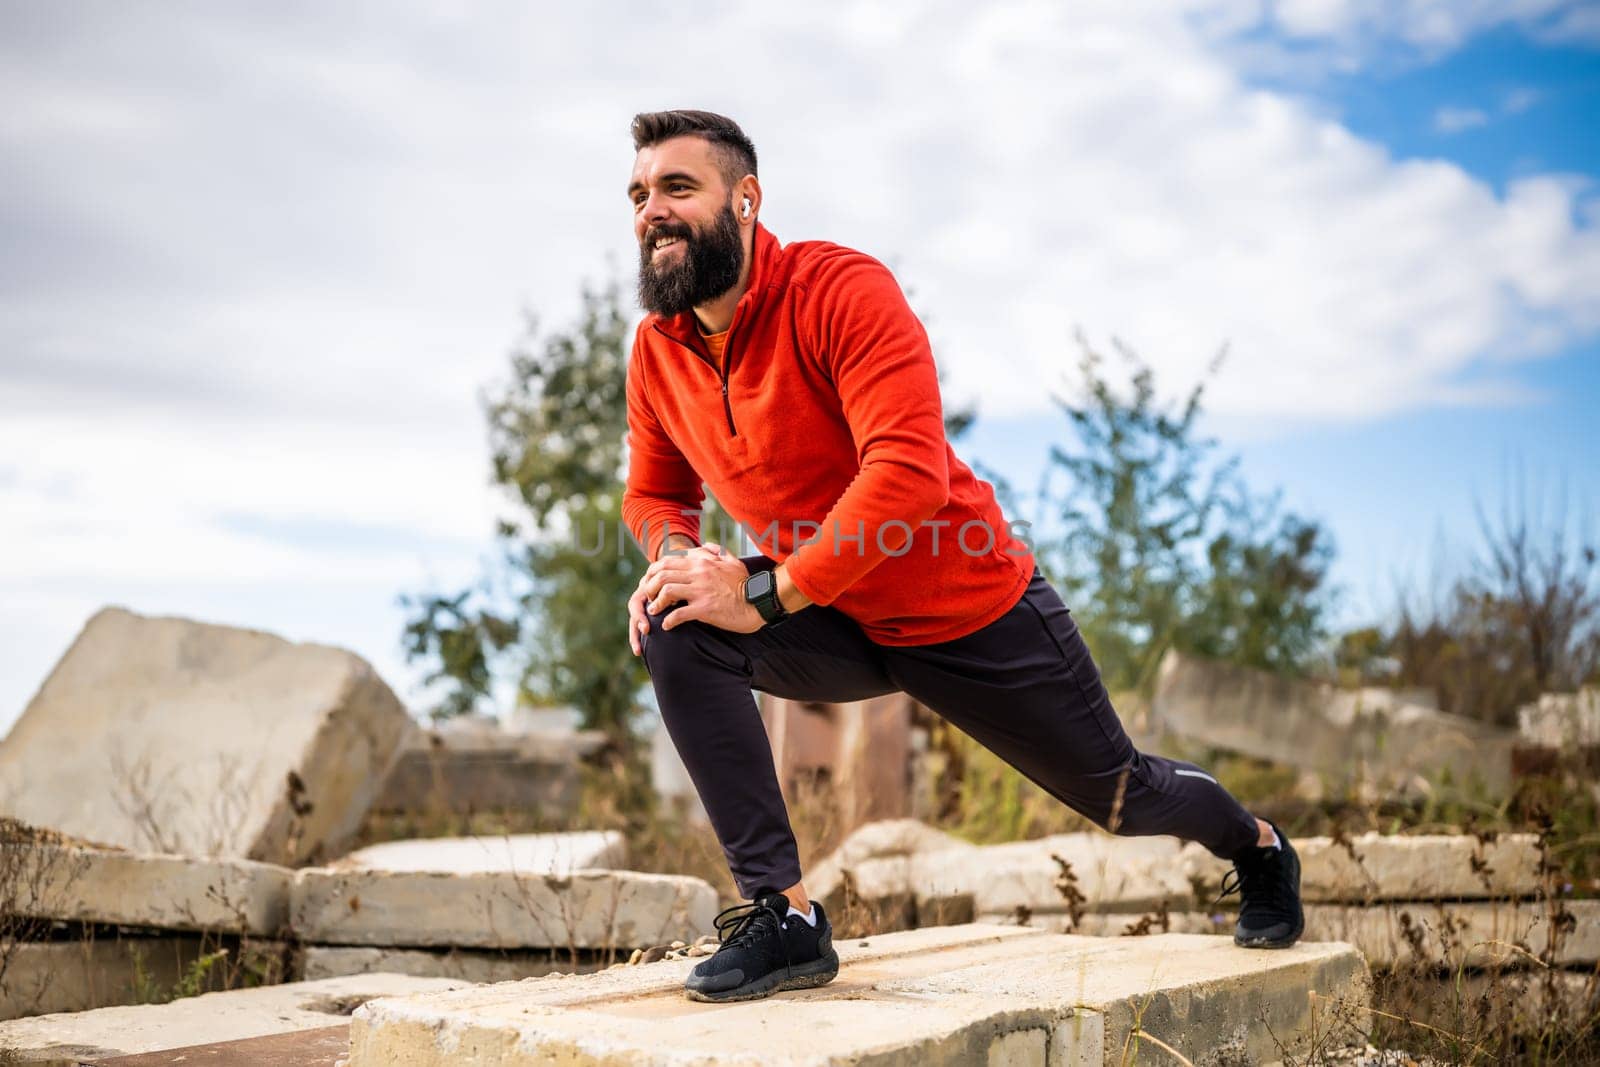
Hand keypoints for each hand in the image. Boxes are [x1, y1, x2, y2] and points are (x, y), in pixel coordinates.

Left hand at [628, 543, 763, 653]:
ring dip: (656, 603)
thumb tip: (705, 546)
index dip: (653, 573)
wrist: (760, 601)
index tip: (651, 584)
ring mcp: (701, 591)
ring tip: (654, 612)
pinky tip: (667, 626)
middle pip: (662, 575)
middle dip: (650, 587)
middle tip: (649, 598)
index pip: (667, 561)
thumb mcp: (733, 561)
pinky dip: (669, 621)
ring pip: (667, 592)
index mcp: (702, 562)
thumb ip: (717, 551)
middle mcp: (699, 573)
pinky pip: (679, 614)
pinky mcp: (705, 609)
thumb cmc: (746, 583)